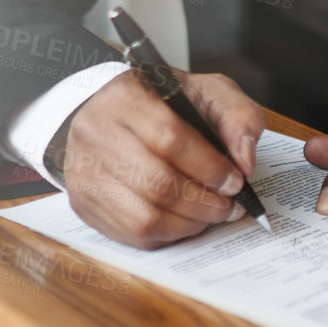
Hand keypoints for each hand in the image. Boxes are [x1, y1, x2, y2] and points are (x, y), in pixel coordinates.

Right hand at [54, 69, 265, 249]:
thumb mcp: (205, 91)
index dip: (209, 166)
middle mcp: (95, 133)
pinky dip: (167, 235)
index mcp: (125, 97)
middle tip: (229, 206)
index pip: (170, 138)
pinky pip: (130, 234)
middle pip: (156, 183)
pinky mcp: (82, 202)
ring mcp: (83, 171)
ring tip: (211, 215)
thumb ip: (237, 116)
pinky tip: (185, 222)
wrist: (110, 111)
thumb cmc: (161, 102)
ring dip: (188, 224)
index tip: (236, 180)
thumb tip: (245, 162)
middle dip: (203, 202)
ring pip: (142, 217)